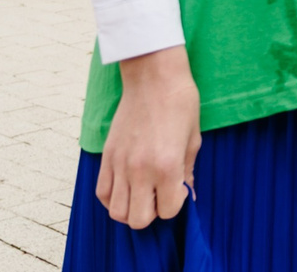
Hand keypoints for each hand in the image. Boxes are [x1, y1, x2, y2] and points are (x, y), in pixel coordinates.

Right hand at [98, 47, 199, 228]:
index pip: (168, 211)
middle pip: (138, 220)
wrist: (153, 76)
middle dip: (152, 213)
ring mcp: (119, 164)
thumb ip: (188, 172)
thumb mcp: (193, 139)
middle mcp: (139, 170)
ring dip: (131, 209)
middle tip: (160, 194)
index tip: (178, 189)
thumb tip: (187, 193)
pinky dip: (113, 198)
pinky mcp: (106, 156)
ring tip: (143, 192)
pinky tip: (127, 186)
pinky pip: (102, 193)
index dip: (176, 204)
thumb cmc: (179, 103)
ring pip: (117, 212)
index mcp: (166, 166)